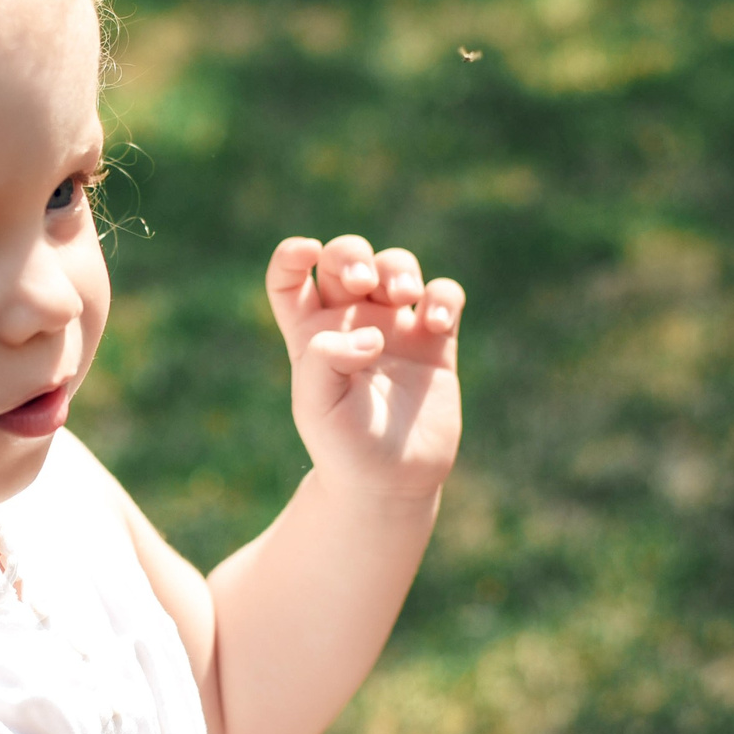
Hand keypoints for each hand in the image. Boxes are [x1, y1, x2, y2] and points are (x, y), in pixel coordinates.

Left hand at [264, 234, 463, 500]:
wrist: (390, 482)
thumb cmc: (344, 446)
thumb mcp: (317, 406)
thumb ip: (325, 361)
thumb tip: (370, 334)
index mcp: (311, 334)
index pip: (290, 280)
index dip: (292, 256)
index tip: (306, 251)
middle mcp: (351, 323)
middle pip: (346, 259)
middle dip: (353, 255)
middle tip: (362, 282)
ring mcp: (394, 328)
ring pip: (396, 266)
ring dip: (399, 268)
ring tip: (404, 295)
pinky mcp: (435, 341)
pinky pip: (443, 296)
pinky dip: (442, 296)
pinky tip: (436, 322)